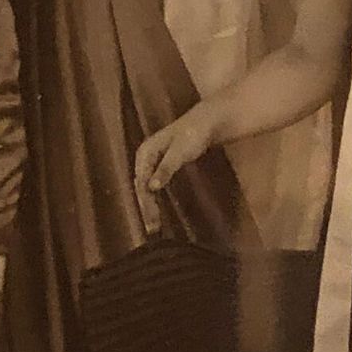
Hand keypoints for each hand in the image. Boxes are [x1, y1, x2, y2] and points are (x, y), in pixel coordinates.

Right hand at [134, 105, 215, 220]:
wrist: (209, 122)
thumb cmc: (194, 134)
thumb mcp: (180, 152)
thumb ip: (166, 169)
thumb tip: (151, 187)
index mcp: (144, 152)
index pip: (141, 183)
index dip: (146, 203)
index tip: (152, 221)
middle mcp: (145, 157)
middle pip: (142, 186)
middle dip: (147, 208)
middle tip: (153, 229)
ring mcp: (153, 161)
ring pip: (148, 187)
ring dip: (150, 205)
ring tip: (154, 224)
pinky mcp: (163, 164)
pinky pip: (155, 184)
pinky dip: (156, 198)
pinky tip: (159, 209)